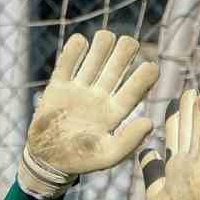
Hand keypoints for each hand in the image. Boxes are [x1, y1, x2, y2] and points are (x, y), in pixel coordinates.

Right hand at [18, 30, 158, 199]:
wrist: (47, 161)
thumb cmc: (80, 160)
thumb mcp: (107, 156)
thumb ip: (129, 141)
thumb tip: (149, 122)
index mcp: (114, 112)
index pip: (134, 89)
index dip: (145, 76)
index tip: (152, 67)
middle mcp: (100, 96)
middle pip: (117, 66)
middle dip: (125, 52)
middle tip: (128, 44)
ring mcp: (79, 89)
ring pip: (95, 57)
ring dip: (103, 44)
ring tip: (106, 38)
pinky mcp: (59, 85)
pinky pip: (67, 60)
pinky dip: (74, 48)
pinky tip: (81, 42)